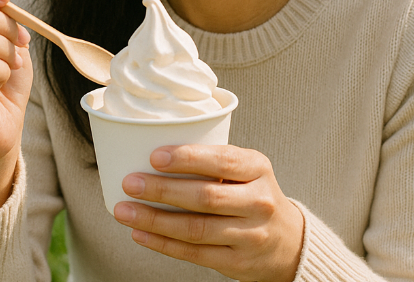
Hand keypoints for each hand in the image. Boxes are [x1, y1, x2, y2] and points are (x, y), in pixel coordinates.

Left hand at [113, 145, 303, 281]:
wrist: (288, 242)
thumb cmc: (254, 195)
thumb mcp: (248, 169)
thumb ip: (213, 160)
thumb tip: (151, 151)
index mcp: (258, 169)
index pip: (223, 160)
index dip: (187, 158)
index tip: (154, 157)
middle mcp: (259, 202)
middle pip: (205, 197)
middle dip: (162, 190)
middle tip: (130, 183)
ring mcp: (250, 235)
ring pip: (195, 229)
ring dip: (154, 220)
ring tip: (124, 210)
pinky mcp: (237, 262)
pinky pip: (194, 253)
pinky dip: (163, 244)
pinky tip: (140, 233)